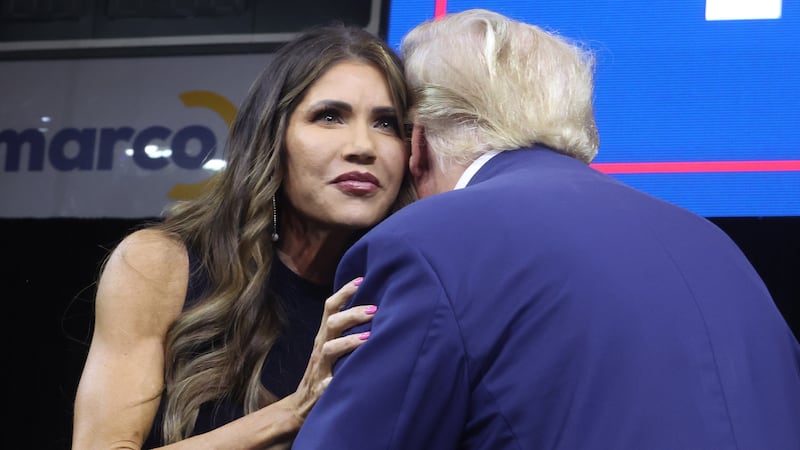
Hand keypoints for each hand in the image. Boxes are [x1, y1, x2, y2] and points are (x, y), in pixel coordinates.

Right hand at [284, 277, 374, 421]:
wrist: (301, 404)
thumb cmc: (326, 369)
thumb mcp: (333, 345)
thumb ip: (347, 329)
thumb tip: (374, 308)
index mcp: (324, 335)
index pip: (330, 307)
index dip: (344, 292)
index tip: (362, 279)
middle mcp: (320, 347)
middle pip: (332, 323)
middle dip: (353, 314)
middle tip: (375, 310)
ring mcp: (319, 367)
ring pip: (329, 349)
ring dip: (349, 341)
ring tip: (369, 337)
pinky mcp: (321, 389)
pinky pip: (328, 383)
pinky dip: (338, 379)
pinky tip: (353, 376)